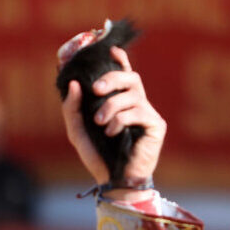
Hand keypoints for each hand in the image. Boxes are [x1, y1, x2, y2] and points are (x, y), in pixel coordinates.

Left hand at [61, 47, 165, 199]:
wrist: (112, 180)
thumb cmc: (97, 155)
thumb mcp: (77, 130)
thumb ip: (72, 108)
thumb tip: (74, 84)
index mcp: (119, 102)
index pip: (123, 75)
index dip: (120, 60)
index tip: (112, 49)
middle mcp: (136, 104)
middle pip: (131, 77)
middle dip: (112, 78)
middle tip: (96, 88)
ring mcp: (148, 114)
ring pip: (133, 94)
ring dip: (111, 106)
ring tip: (100, 122)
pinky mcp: (156, 126)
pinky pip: (139, 111)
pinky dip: (121, 119)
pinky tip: (111, 132)